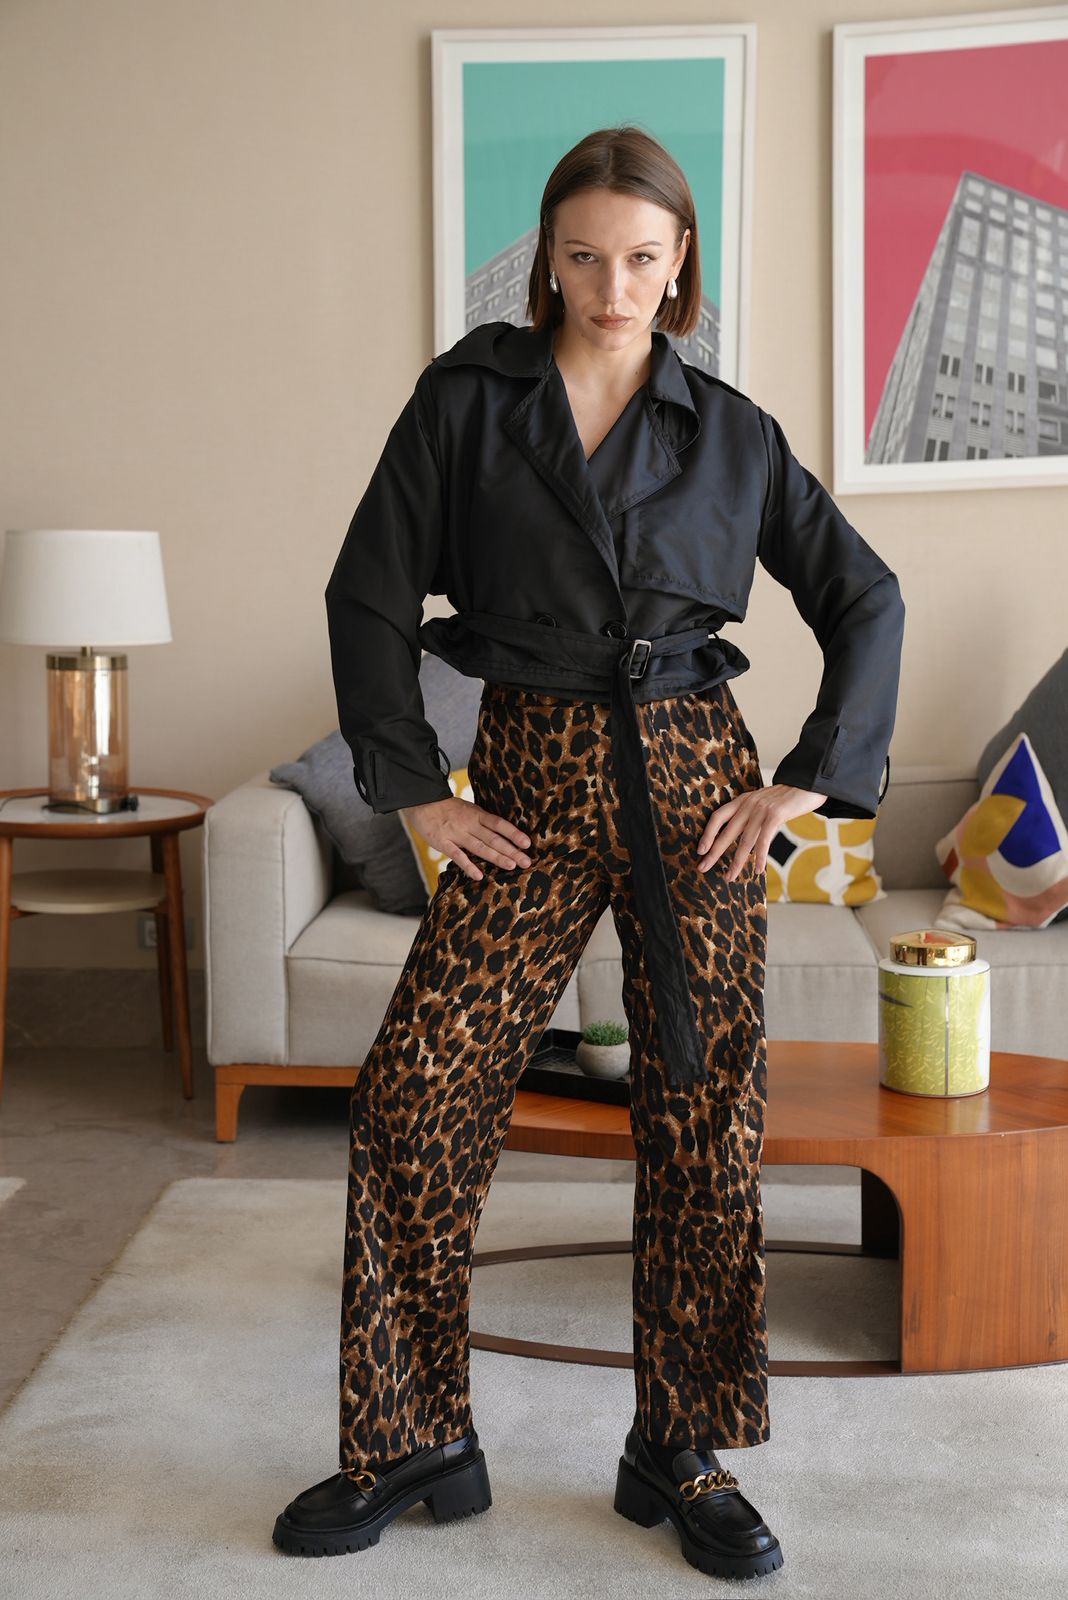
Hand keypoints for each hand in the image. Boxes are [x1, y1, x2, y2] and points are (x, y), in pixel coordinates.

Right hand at [403, 795, 531, 882]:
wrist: (421, 802)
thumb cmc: (448, 808)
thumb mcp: (468, 808)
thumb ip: (483, 820)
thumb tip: (502, 832)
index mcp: (477, 814)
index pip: (499, 824)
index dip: (513, 833)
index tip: (527, 843)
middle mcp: (469, 824)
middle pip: (493, 838)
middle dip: (511, 850)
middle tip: (526, 861)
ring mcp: (456, 834)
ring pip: (479, 847)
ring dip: (496, 857)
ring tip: (511, 866)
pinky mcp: (443, 843)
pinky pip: (457, 856)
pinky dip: (468, 866)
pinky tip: (479, 875)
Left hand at [696, 784, 827, 881]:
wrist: (807, 784)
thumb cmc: (785, 799)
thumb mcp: (762, 805)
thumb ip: (751, 819)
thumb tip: (744, 845)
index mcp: (742, 801)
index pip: (718, 817)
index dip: (708, 834)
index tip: (700, 851)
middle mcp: (748, 805)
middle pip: (727, 833)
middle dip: (714, 853)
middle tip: (702, 868)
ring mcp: (761, 810)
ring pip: (745, 841)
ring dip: (736, 862)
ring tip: (730, 877)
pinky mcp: (775, 815)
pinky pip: (764, 840)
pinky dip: (760, 857)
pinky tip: (758, 870)